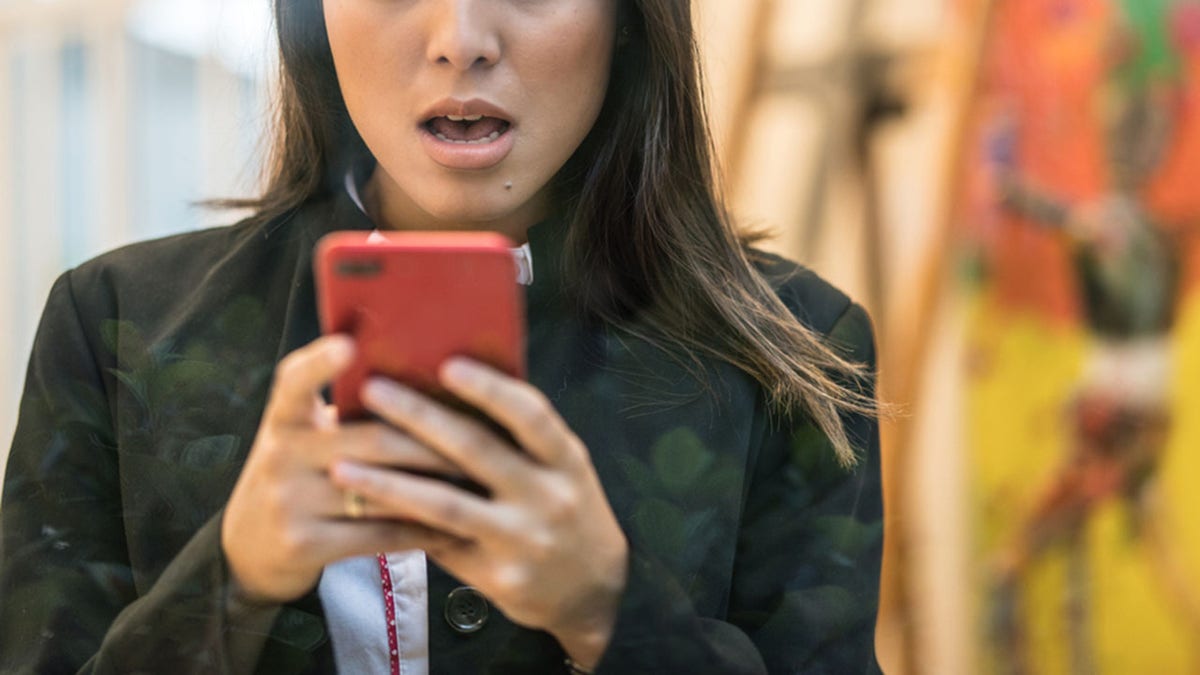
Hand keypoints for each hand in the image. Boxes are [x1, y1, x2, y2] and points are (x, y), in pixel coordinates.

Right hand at [220, 336, 468, 603]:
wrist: (250, 549)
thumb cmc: (301, 477)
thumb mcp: (304, 437)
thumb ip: (343, 412)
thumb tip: (424, 378)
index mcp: (284, 418)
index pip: (294, 380)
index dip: (321, 361)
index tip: (351, 344)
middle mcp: (280, 454)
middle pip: (371, 439)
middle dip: (432, 441)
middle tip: (483, 439)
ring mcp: (288, 502)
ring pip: (381, 490)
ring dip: (436, 488)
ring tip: (480, 483)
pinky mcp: (302, 545)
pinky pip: (378, 535)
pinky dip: (420, 529)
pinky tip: (454, 525)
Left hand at [328, 358, 628, 667]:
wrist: (593, 588)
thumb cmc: (566, 505)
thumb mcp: (562, 466)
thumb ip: (521, 435)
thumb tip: (450, 382)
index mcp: (566, 459)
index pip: (530, 415)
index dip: (489, 389)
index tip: (446, 364)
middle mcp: (548, 497)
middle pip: (476, 451)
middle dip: (419, 417)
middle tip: (372, 390)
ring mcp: (522, 539)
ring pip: (445, 505)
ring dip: (389, 483)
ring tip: (342, 466)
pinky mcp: (497, 575)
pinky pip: (437, 543)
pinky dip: (397, 523)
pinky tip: (362, 509)